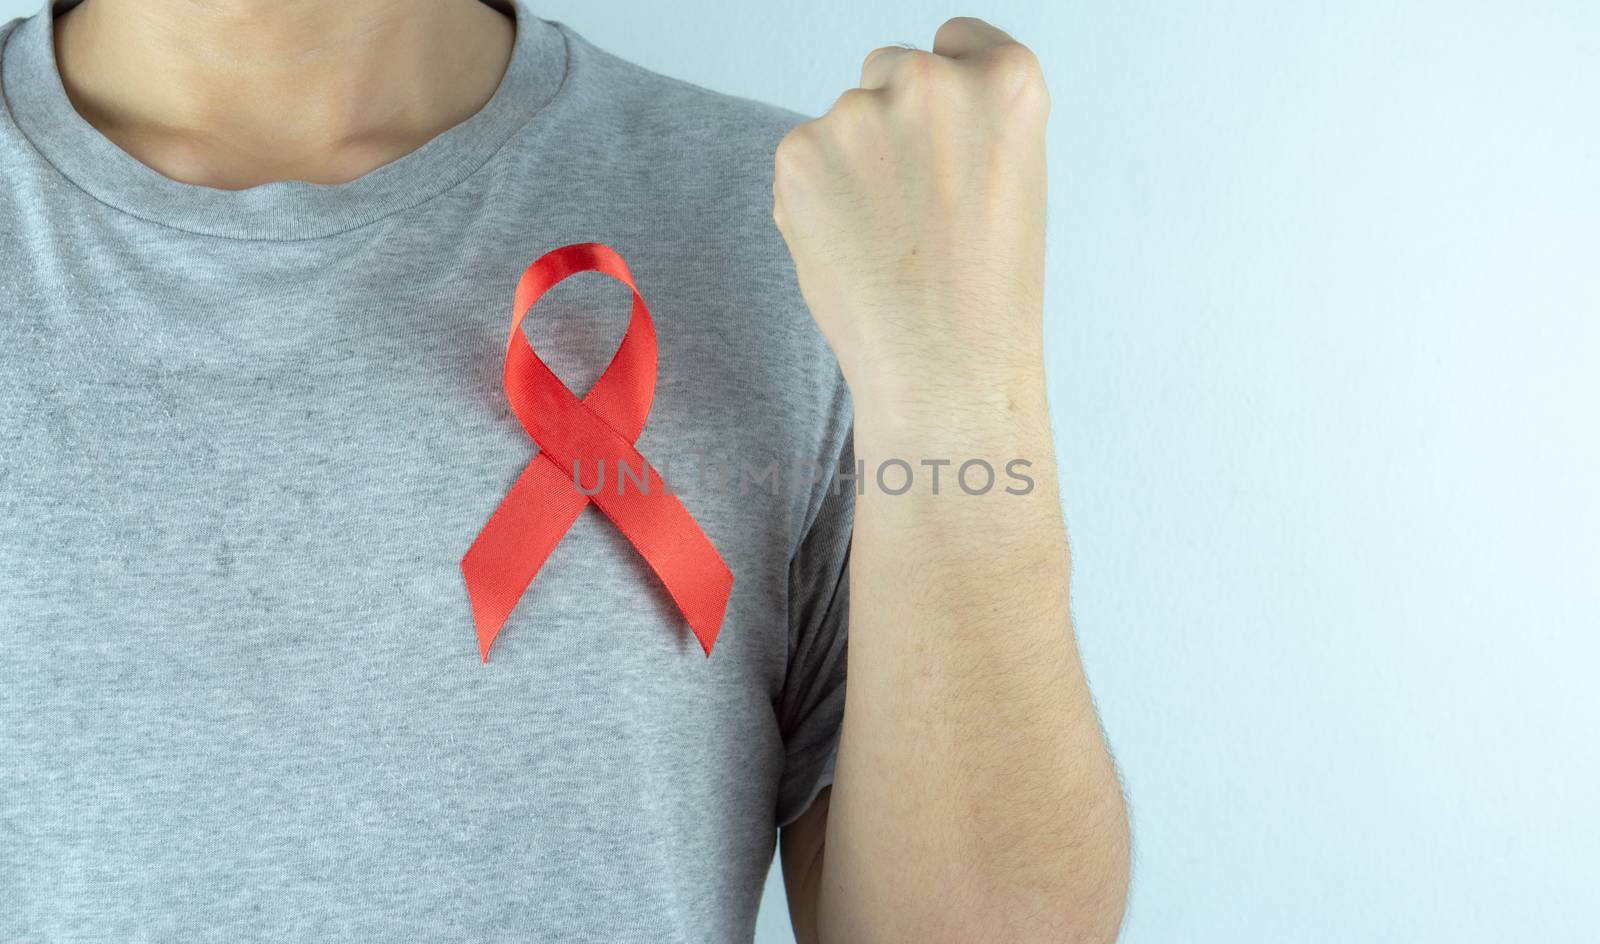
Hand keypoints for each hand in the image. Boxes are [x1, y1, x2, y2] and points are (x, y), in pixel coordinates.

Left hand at [772, 17, 1050, 428]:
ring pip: (845, 119)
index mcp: (1008, 81)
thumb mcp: (1015, 181)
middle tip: (913, 207)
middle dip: (894, 124)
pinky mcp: (800, 153)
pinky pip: (804, 159)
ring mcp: (860, 113)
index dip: (951, 88)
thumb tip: (903, 100)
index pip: (960, 41)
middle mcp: (933, 81)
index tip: (946, 138)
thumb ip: (970, 122)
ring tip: (885, 240)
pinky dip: (816, 196)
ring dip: (853, 164)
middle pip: (893, 68)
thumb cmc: (987, 294)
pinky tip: (850, 247)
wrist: (942, 370)